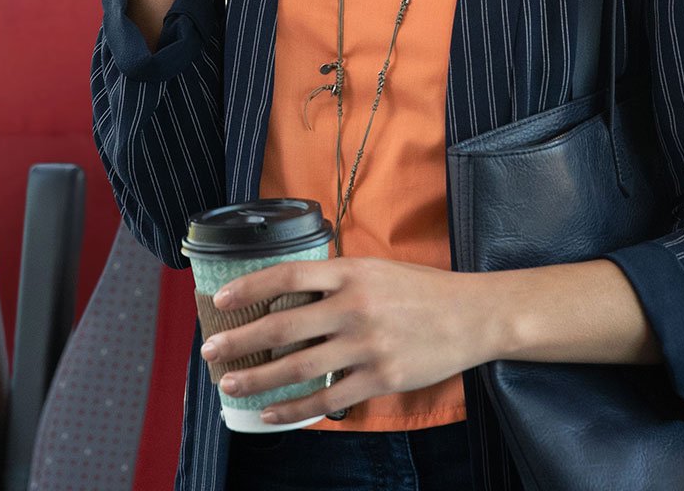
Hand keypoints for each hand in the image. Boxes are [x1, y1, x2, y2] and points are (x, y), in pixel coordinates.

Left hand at [196, 257, 489, 424]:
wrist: (473, 315)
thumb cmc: (421, 291)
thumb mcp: (376, 270)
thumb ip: (335, 281)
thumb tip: (287, 296)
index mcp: (350, 273)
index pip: (286, 276)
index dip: (249, 288)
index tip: (220, 301)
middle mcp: (354, 307)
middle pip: (282, 326)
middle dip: (240, 340)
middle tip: (210, 350)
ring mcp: (366, 345)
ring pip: (297, 367)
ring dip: (257, 378)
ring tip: (230, 383)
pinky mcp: (380, 377)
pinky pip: (327, 398)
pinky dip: (293, 409)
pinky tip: (270, 413)